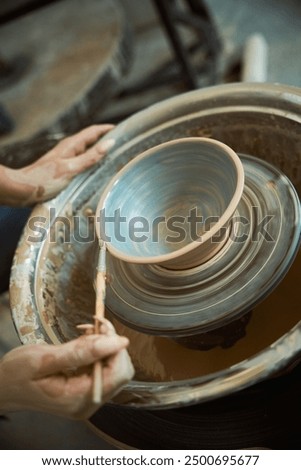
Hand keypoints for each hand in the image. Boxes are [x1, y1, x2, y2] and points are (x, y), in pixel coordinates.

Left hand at [0, 124, 114, 205]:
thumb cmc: (44, 180)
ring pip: (87, 151)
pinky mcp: (63, 169)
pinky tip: (96, 171)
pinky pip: (82, 161)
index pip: (93, 131)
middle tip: (122, 143)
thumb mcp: (71, 168)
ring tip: (113, 156)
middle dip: (106, 139)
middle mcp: (69, 149)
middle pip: (91, 140)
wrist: (24, 189)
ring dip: (99, 151)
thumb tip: (110, 144)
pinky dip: (92, 162)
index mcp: (71, 145)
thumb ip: (91, 158)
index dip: (107, 129)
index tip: (122, 129)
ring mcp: (66, 159)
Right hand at [0, 327, 133, 418]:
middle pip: (121, 371)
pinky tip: (83, 340)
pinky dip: (98, 349)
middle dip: (112, 344)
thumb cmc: (16, 374)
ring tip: (85, 331)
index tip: (102, 325)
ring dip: (105, 344)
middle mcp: (88, 402)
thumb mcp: (44, 359)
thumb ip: (80, 352)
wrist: (2, 387)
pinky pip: (103, 367)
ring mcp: (88, 397)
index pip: (118, 374)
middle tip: (94, 325)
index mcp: (78, 400)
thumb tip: (116, 342)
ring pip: (115, 367)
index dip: (115, 347)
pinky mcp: (85, 388)